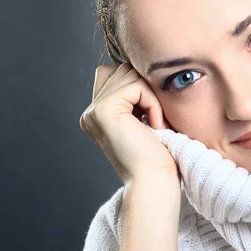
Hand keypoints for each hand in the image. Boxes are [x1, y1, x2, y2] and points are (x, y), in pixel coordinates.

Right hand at [79, 62, 180, 184]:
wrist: (155, 182)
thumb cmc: (159, 158)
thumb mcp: (146, 122)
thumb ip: (137, 97)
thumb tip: (144, 68)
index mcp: (98, 116)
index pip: (115, 74)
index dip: (140, 86)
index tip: (152, 118)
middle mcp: (91, 113)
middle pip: (122, 70)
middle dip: (146, 88)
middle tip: (157, 121)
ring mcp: (94, 111)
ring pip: (129, 74)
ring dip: (152, 96)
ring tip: (156, 124)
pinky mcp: (104, 110)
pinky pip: (137, 86)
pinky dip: (153, 103)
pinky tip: (156, 127)